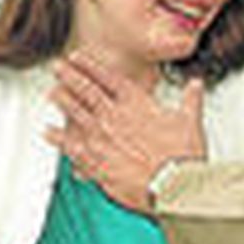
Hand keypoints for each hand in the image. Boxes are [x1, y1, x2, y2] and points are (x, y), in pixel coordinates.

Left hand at [46, 50, 206, 211]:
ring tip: (51, 92)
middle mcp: (115, 117)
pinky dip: (58, 139)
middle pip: (86, 91)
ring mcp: (103, 139)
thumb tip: (196, 85)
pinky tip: (48, 133)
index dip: (90, 65)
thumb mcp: (191, 122)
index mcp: (136, 104)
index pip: (108, 78)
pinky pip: (71, 148)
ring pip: (75, 115)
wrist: (175, 187)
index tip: (77, 57)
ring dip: (62, 101)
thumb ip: (191, 100)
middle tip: (57, 66)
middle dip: (69, 76)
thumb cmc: (184, 157)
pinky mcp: (96, 162)